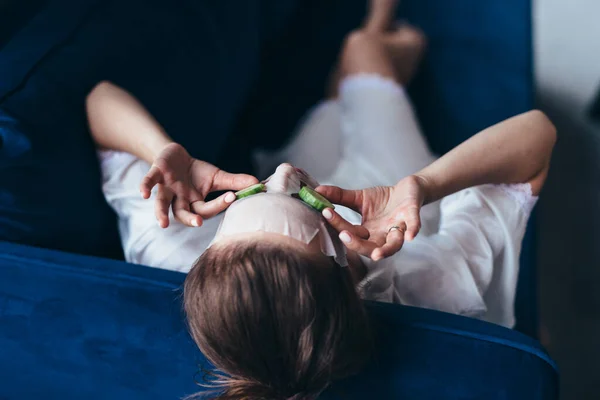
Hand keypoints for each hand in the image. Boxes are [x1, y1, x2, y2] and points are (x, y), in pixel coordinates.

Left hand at [140, 143, 257, 227]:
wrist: (173, 155)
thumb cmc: (196, 172)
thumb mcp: (217, 176)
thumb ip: (236, 182)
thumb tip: (259, 184)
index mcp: (195, 204)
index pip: (207, 209)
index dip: (219, 204)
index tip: (233, 197)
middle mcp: (179, 201)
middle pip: (183, 214)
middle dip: (190, 219)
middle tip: (197, 222)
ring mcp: (167, 189)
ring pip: (163, 204)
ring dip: (161, 213)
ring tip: (163, 224)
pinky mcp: (157, 174)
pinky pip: (149, 181)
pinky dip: (145, 187)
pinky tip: (143, 194)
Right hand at [316, 175, 427, 259]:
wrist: (409, 189)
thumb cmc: (384, 199)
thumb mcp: (359, 197)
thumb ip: (339, 197)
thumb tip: (316, 191)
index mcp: (368, 233)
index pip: (350, 233)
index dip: (337, 224)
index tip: (325, 212)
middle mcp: (383, 236)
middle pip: (370, 249)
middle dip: (357, 245)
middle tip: (344, 235)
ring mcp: (399, 227)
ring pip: (394, 245)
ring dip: (386, 250)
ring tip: (377, 254)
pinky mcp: (412, 215)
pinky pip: (414, 225)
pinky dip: (412, 230)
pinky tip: (410, 236)